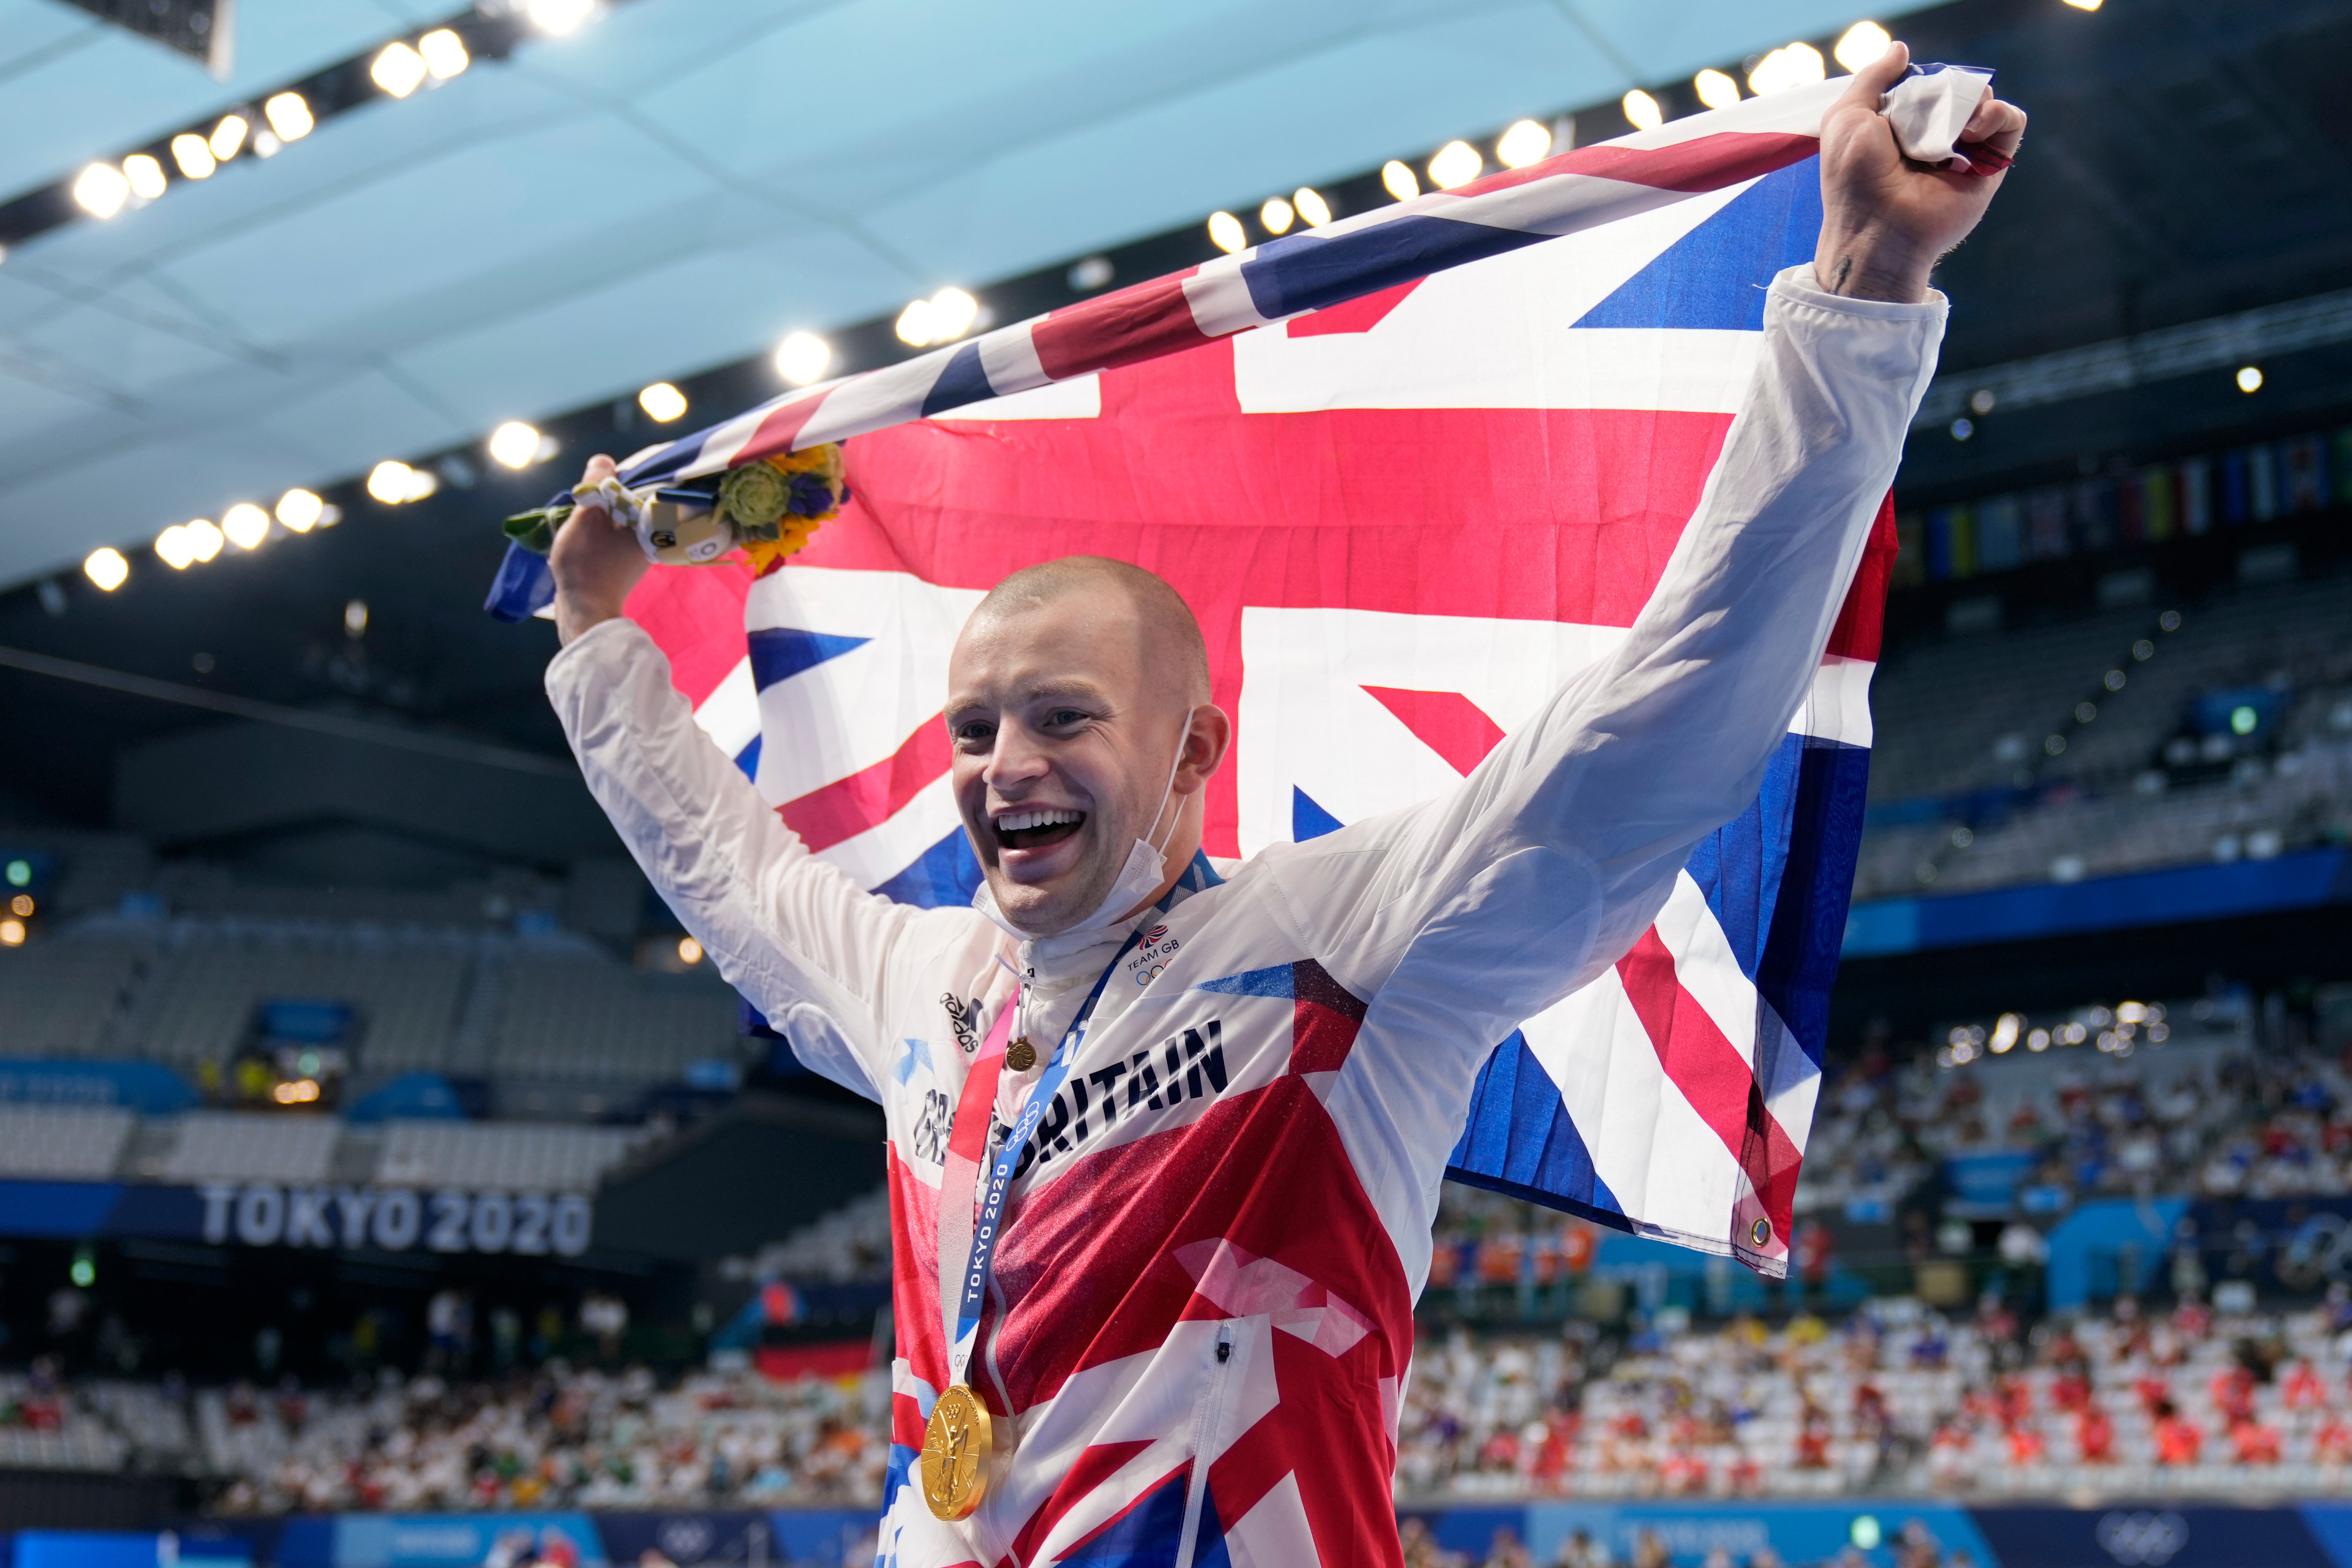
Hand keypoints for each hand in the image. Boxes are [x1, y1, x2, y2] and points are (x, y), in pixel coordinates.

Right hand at [549, 454, 649, 644]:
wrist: (583, 611)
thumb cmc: (586, 563)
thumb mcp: (587, 517)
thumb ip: (597, 485)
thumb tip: (604, 461)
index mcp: (651, 523)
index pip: (647, 485)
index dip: (622, 476)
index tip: (604, 474)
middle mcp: (652, 536)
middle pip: (631, 500)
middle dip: (609, 494)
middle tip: (590, 493)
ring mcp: (638, 550)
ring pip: (621, 516)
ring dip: (604, 510)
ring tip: (585, 510)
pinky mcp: (624, 561)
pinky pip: (614, 533)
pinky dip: (601, 527)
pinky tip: (586, 527)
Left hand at [1814, 41, 2026, 302]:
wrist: (1876, 227)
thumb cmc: (1854, 176)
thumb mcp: (1846, 116)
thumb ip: (1872, 78)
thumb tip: (1901, 50)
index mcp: (1902, 126)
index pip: (1925, 83)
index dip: (1920, 81)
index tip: (1904, 96)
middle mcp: (1935, 137)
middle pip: (1957, 88)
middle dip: (1947, 88)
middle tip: (1927, 112)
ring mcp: (1964, 151)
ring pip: (1985, 100)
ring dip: (1972, 99)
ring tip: (1952, 125)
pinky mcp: (1990, 165)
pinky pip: (2012, 121)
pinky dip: (1999, 114)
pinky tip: (1972, 132)